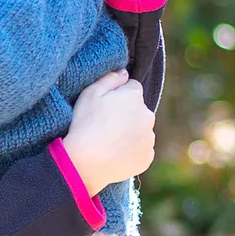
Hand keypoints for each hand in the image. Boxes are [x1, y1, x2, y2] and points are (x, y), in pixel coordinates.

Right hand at [62, 70, 155, 194]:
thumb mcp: (90, 93)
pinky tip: (114, 153)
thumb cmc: (85, 124)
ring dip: (130, 132)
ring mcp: (149, 138)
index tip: (105, 106)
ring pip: (140, 130)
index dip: (117, 95)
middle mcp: (148, 115)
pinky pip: (140, 150)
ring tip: (109, 141)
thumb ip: (110, 78)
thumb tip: (124, 73)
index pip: (132, 88)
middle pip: (138, 110)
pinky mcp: (147, 157)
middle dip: (126, 114)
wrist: (86, 163)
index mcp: (135, 96)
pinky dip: (130, 151)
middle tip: (105, 125)